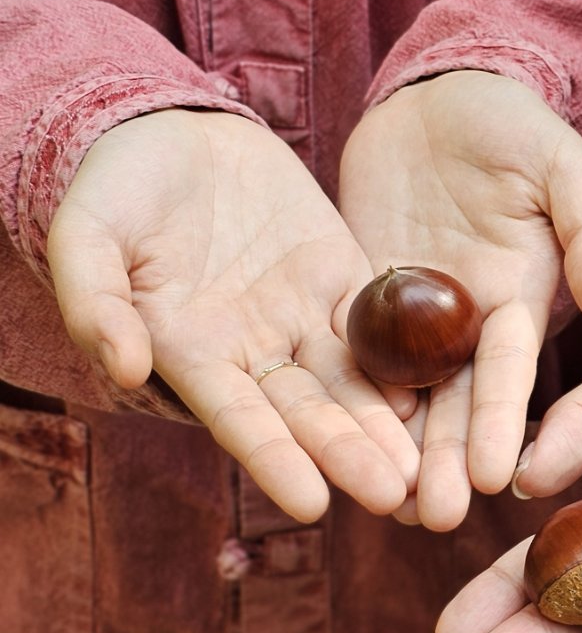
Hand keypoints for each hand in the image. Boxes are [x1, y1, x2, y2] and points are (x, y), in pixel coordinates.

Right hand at [47, 109, 417, 521]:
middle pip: (309, 412)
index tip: (313, 504)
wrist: (171, 128)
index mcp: (193, 352)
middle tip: (394, 493)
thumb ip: (96, 301)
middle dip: (349, 454)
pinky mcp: (342, 278)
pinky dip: (407, 358)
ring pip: (352, 381)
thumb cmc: (115, 184)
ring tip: (426, 466)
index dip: (275, 459)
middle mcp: (254, 350)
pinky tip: (442, 388)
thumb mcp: (88, 234)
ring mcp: (302, 317)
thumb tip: (120, 366)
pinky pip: (380, 324)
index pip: (241, 419)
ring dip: (386, 423)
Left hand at [340, 70, 581, 530]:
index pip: (509, 373)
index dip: (499, 424)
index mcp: (519, 299)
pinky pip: (349, 353)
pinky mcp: (364, 296)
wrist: (440, 93)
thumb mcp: (562, 165)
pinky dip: (342, 400)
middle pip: (453, 403)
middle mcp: (469, 323)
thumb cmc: (513, 124)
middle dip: (443, 463)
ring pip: (402, 394)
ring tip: (381, 509)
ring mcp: (416, 315)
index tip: (494, 479)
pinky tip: (325, 446)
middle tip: (429, 521)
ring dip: (393, 450)